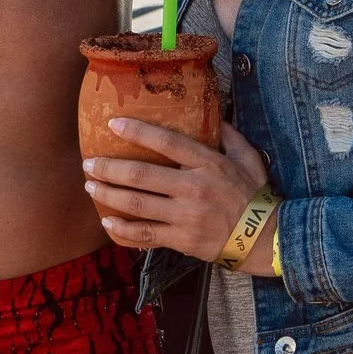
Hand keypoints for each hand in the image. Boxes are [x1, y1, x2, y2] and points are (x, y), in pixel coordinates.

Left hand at [84, 119, 279, 272]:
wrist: (263, 237)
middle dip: (110, 168)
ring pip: (137, 204)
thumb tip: (214, 114)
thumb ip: (230, 135)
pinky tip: (107, 222)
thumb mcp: (249, 158)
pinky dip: (123, 229)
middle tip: (89, 163)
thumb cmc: (254, 194)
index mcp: (208, 163)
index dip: (138, 132)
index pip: (167, 142)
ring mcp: (185, 216)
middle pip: (142, 175)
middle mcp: (193, 187)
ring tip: (91, 186)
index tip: (113, 124)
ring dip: (109, 194)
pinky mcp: (181, 239)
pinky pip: (145, 235)